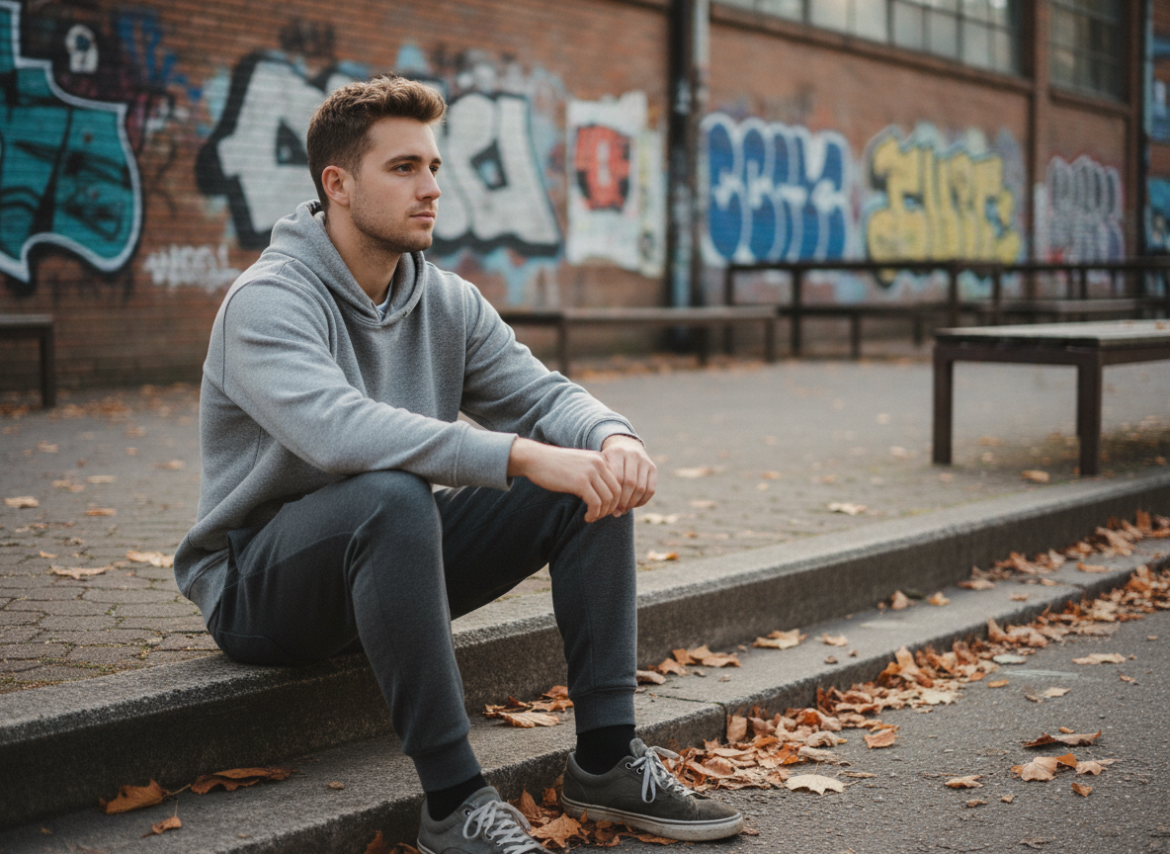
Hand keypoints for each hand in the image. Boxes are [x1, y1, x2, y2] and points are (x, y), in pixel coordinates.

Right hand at [508, 438, 622, 521]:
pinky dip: (594, 514)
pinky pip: (595, 503)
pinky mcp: (580, 482)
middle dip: (612, 508)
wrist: (535, 459)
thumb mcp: (580, 465)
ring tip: (592, 517)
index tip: (609, 510)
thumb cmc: (556, 465)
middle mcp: (599, 463)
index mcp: (600, 458)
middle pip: (617, 492)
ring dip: (602, 513)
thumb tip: (608, 496)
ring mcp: (590, 472)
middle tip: (601, 516)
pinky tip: (586, 517)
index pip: (619, 482)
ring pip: (608, 499)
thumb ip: (595, 475)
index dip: (617, 499)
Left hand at [600, 434, 655, 515]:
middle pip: (630, 483)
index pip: (617, 478)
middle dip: (623, 501)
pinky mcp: (653, 467)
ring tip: (624, 510)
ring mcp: (644, 460)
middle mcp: (632, 454)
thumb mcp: (602, 467)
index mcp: (616, 452)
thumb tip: (615, 513)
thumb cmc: (608, 462)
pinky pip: (650, 489)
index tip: (608, 505)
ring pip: (641, 488)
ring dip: (633, 503)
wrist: (624, 445)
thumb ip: (604, 484)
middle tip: (617, 511)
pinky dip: (642, 500)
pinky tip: (633, 505)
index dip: (613, 495)